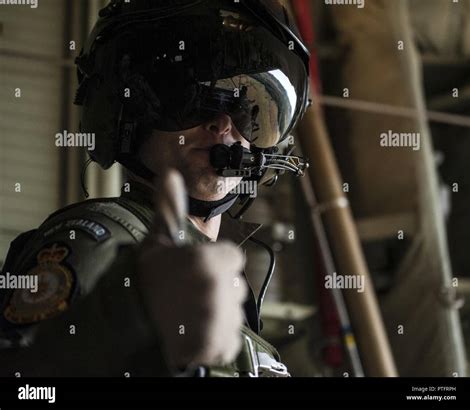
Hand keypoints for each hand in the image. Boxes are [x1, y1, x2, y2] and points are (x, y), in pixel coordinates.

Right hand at [137, 169, 247, 367]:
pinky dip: (215, 339)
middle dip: (217, 289)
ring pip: (232, 313)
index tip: (196, 269)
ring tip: (188, 314)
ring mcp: (219, 322)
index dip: (216, 262)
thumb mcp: (157, 240)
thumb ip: (170, 207)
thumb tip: (169, 173)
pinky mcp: (218, 347)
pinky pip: (230, 339)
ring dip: (216, 315)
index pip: (234, 258)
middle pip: (235, 286)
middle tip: (188, 294)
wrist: (125, 322)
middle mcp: (218, 291)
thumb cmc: (145, 279)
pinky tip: (193, 332)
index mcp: (209, 262)